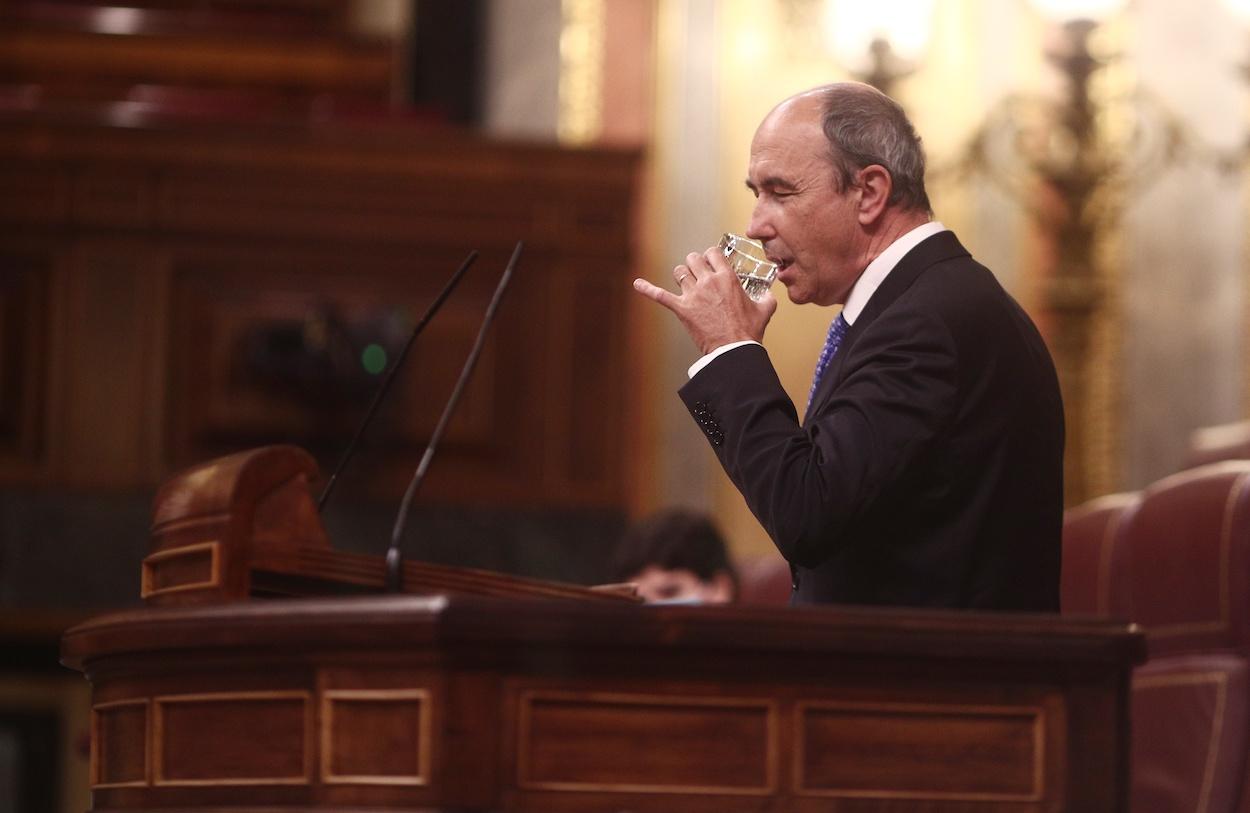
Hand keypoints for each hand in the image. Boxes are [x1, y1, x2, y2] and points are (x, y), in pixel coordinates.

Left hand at [633, 246, 777, 354]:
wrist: (733, 349)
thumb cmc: (748, 331)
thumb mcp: (764, 310)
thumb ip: (767, 298)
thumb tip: (769, 295)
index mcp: (727, 278)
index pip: (713, 253)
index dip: (710, 256)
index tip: (712, 262)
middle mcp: (708, 282)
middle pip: (693, 259)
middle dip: (694, 264)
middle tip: (698, 273)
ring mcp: (693, 294)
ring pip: (679, 273)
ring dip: (681, 276)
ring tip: (685, 283)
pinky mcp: (682, 309)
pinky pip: (660, 295)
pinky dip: (647, 289)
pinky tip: (637, 284)